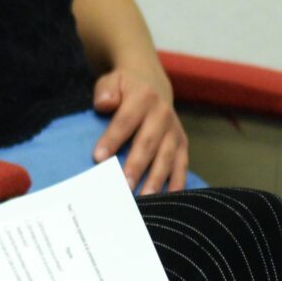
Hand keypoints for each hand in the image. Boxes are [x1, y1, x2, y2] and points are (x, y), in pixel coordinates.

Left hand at [93, 65, 189, 192]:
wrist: (151, 83)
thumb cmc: (125, 87)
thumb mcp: (112, 81)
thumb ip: (106, 91)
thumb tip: (103, 104)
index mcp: (143, 98)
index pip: (125, 121)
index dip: (112, 139)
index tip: (99, 158)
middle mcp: (163, 115)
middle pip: (148, 143)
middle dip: (136, 166)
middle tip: (123, 186)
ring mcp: (174, 131)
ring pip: (166, 158)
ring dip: (156, 179)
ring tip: (144, 199)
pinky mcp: (182, 144)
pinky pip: (182, 165)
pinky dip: (178, 182)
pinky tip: (170, 199)